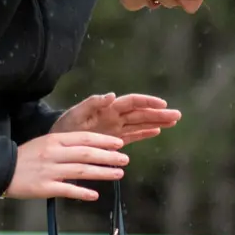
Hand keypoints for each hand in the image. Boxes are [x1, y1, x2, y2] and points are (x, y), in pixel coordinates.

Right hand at [5, 129, 128, 200]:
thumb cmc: (25, 157)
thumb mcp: (44, 143)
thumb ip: (65, 145)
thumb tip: (88, 149)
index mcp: (54, 139)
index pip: (84, 137)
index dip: (104, 140)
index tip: (119, 143)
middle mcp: (54, 153)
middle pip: (87, 153)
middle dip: (108, 156)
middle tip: (125, 159)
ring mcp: (49, 170)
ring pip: (81, 171)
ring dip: (102, 172)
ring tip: (118, 174)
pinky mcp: (44, 187)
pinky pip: (67, 190)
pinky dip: (82, 193)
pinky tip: (95, 195)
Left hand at [52, 92, 181, 144]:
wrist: (57, 139)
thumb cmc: (65, 125)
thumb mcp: (76, 114)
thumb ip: (93, 103)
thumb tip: (111, 95)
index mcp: (108, 108)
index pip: (132, 102)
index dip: (148, 101)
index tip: (163, 104)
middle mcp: (115, 116)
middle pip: (141, 113)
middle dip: (159, 113)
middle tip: (177, 115)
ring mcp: (116, 128)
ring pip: (141, 123)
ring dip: (156, 122)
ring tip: (173, 122)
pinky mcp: (113, 139)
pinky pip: (132, 135)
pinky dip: (144, 133)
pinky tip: (157, 131)